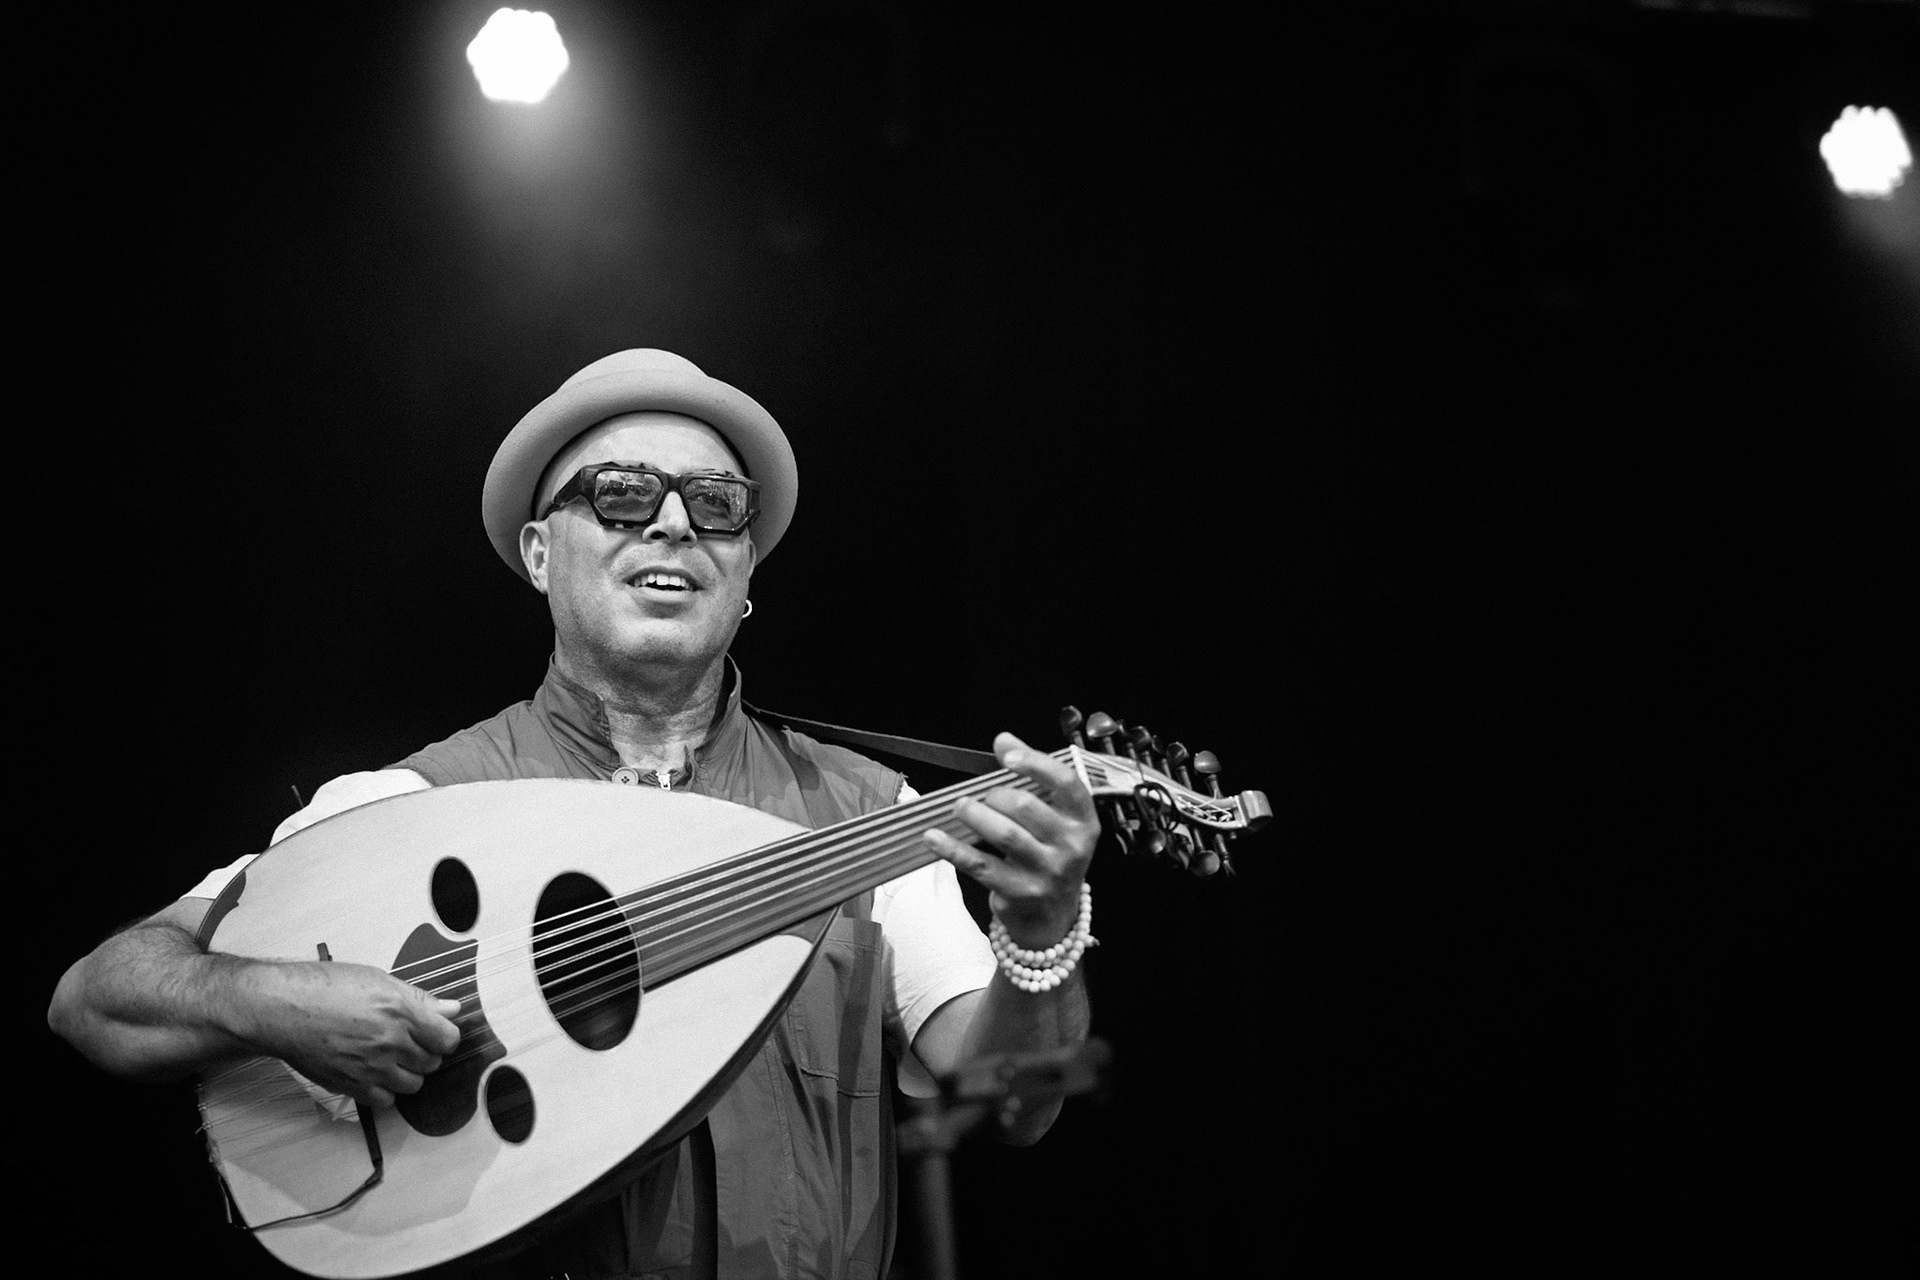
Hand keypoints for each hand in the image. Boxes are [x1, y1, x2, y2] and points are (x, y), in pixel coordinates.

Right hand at [241, 961, 463, 1107]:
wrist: (282, 1010)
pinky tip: (374, 1073)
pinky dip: (385, 1091)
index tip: (436, 1032)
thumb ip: (419, 998)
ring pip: (413, 1084)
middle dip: (426, 1052)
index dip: (445, 1036)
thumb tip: (451, 1008)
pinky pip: (386, 1101)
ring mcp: (372, 1068)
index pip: (448, 1038)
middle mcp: (391, 1043)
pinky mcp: (352, 1086)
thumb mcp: (378, 980)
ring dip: (408, 1073)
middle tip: (408, 1040)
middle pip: (432, 1062)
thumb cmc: (324, 988)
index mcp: (402, 1012)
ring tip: (390, 1056)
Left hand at [924, 733, 1100, 949]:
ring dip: (974, 815)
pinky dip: (953, 849)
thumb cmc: (1049, 857)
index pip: (1066, 783)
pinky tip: (933, 837)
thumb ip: (1031, 777)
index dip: (1036, 763)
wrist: (1052, 920)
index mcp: (1083, 822)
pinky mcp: (1021, 893)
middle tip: (977, 798)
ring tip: (960, 808)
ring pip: (1005, 834)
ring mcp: (1048, 873)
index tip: (1007, 756)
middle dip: (994, 795)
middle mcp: (1071, 847)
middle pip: (1025, 806)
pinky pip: (981, 865)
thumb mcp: (1053, 820)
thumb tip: (1003, 739)